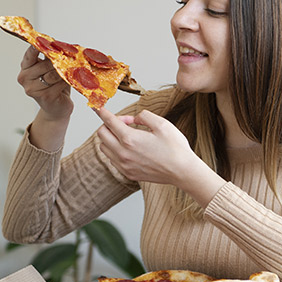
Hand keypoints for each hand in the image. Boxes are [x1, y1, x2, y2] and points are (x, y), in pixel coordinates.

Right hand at [17, 46, 72, 120]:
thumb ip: (49, 57)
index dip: (37, 47)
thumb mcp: (50, 69)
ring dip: (63, 72)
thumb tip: (57, 44)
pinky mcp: (45, 96)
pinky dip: (67, 81)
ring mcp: (33, 89)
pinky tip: (69, 82)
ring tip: (69, 72)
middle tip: (67, 60)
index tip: (45, 41)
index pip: (29, 54)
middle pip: (44, 64)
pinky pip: (59, 84)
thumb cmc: (54, 86)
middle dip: (57, 62)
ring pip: (52, 74)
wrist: (57, 108)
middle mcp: (24, 78)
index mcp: (25, 68)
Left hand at [95, 107, 225, 206]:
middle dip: (108, 124)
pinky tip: (129, 148)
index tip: (99, 108)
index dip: (102, 112)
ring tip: (127, 135)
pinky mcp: (128, 173)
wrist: (182, 171)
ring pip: (104, 148)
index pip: (109, 121)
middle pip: (102, 135)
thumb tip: (133, 118)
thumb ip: (143, 116)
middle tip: (125, 122)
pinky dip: (115, 151)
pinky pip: (112, 159)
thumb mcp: (162, 123)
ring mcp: (124, 165)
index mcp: (130, 139)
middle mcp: (123, 153)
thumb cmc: (175, 148)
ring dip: (110, 138)